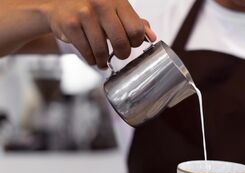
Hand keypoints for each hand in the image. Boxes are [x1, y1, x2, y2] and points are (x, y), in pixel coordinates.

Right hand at [40, 0, 155, 67]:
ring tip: (103, 60)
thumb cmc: (93, 8)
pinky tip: (92, 57)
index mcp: (116, 0)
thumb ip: (135, 22)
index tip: (132, 44)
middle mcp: (101, 4)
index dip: (136, 42)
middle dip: (122, 54)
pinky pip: (86, 52)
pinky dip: (91, 60)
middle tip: (120, 55)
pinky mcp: (70, 25)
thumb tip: (152, 37)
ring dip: (104, 60)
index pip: (136, 29)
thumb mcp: (116, 9)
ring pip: (102, 51)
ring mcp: (84, 14)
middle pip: (121, 42)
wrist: (58, 3)